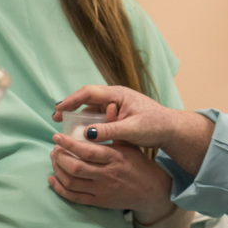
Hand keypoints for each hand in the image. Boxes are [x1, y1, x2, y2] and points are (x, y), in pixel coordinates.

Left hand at [49, 134, 174, 220]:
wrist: (151, 190)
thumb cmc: (138, 164)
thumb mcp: (129, 143)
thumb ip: (115, 126)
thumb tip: (109, 105)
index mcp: (114, 157)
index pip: (87, 151)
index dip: (68, 144)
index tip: (57, 137)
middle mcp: (107, 174)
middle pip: (76, 167)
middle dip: (60, 157)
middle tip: (55, 149)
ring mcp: (102, 190)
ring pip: (72, 182)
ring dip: (58, 170)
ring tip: (54, 159)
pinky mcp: (99, 201)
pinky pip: (74, 197)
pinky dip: (59, 188)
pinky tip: (52, 179)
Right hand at [54, 86, 214, 173]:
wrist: (172, 130)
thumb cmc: (155, 126)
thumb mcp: (131, 130)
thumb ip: (109, 131)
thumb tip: (86, 134)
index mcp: (118, 94)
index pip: (89, 93)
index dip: (71, 100)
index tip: (57, 109)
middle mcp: (115, 97)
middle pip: (87, 99)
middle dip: (70, 108)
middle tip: (55, 118)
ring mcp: (116, 105)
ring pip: (92, 109)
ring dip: (78, 117)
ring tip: (64, 127)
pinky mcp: (118, 115)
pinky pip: (99, 117)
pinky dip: (88, 124)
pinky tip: (81, 134)